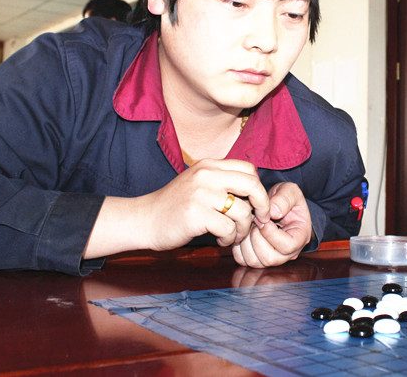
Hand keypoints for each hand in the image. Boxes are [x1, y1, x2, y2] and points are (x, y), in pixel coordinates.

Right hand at [84, 159, 270, 258]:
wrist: (144, 220)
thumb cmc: (175, 206)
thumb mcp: (198, 184)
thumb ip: (222, 182)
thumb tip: (255, 192)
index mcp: (209, 165)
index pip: (249, 169)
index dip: (259, 188)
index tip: (258, 204)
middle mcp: (206, 175)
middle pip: (252, 185)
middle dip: (262, 205)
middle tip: (261, 220)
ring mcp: (201, 194)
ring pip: (242, 211)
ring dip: (242, 229)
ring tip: (232, 235)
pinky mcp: (196, 214)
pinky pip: (228, 228)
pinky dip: (229, 238)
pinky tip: (220, 240)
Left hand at [232, 182, 311, 267]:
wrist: (278, 206)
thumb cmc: (286, 200)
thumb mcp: (290, 192)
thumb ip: (284, 199)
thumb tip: (273, 212)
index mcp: (300, 238)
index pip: (287, 246)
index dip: (271, 233)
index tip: (264, 218)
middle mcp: (287, 254)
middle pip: (269, 258)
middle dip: (256, 237)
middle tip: (254, 220)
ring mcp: (272, 258)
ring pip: (254, 261)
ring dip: (246, 241)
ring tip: (249, 225)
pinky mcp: (257, 259)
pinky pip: (243, 260)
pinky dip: (238, 246)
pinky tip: (244, 232)